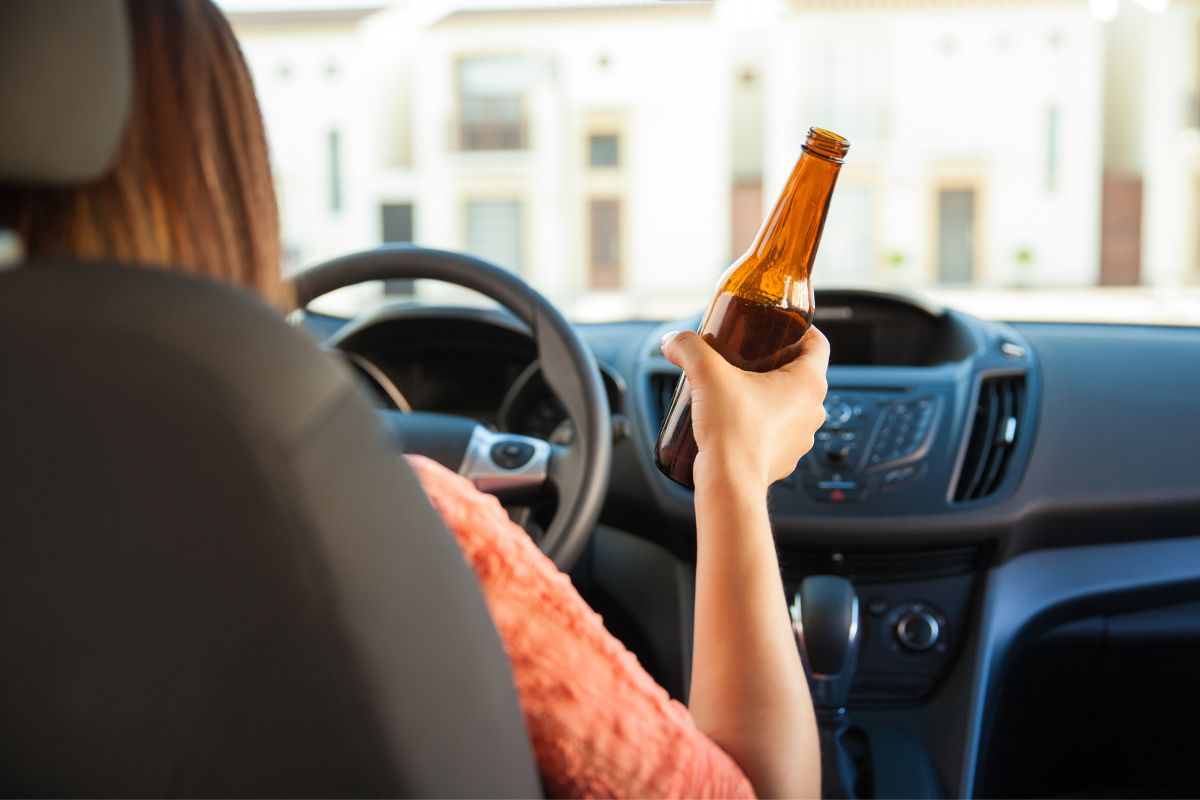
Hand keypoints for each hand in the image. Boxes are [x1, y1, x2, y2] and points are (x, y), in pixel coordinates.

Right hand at [661, 326, 829, 489]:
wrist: (730, 482)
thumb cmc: (732, 429)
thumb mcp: (707, 373)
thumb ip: (688, 348)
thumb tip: (673, 341)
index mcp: (809, 383)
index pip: (818, 343)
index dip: (800, 330)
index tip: (778, 328)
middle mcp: (813, 410)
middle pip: (802, 373)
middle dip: (776, 362)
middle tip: (747, 355)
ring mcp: (801, 437)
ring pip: (791, 404)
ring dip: (769, 394)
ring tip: (738, 389)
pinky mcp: (785, 458)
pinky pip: (778, 432)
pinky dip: (762, 423)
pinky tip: (736, 419)